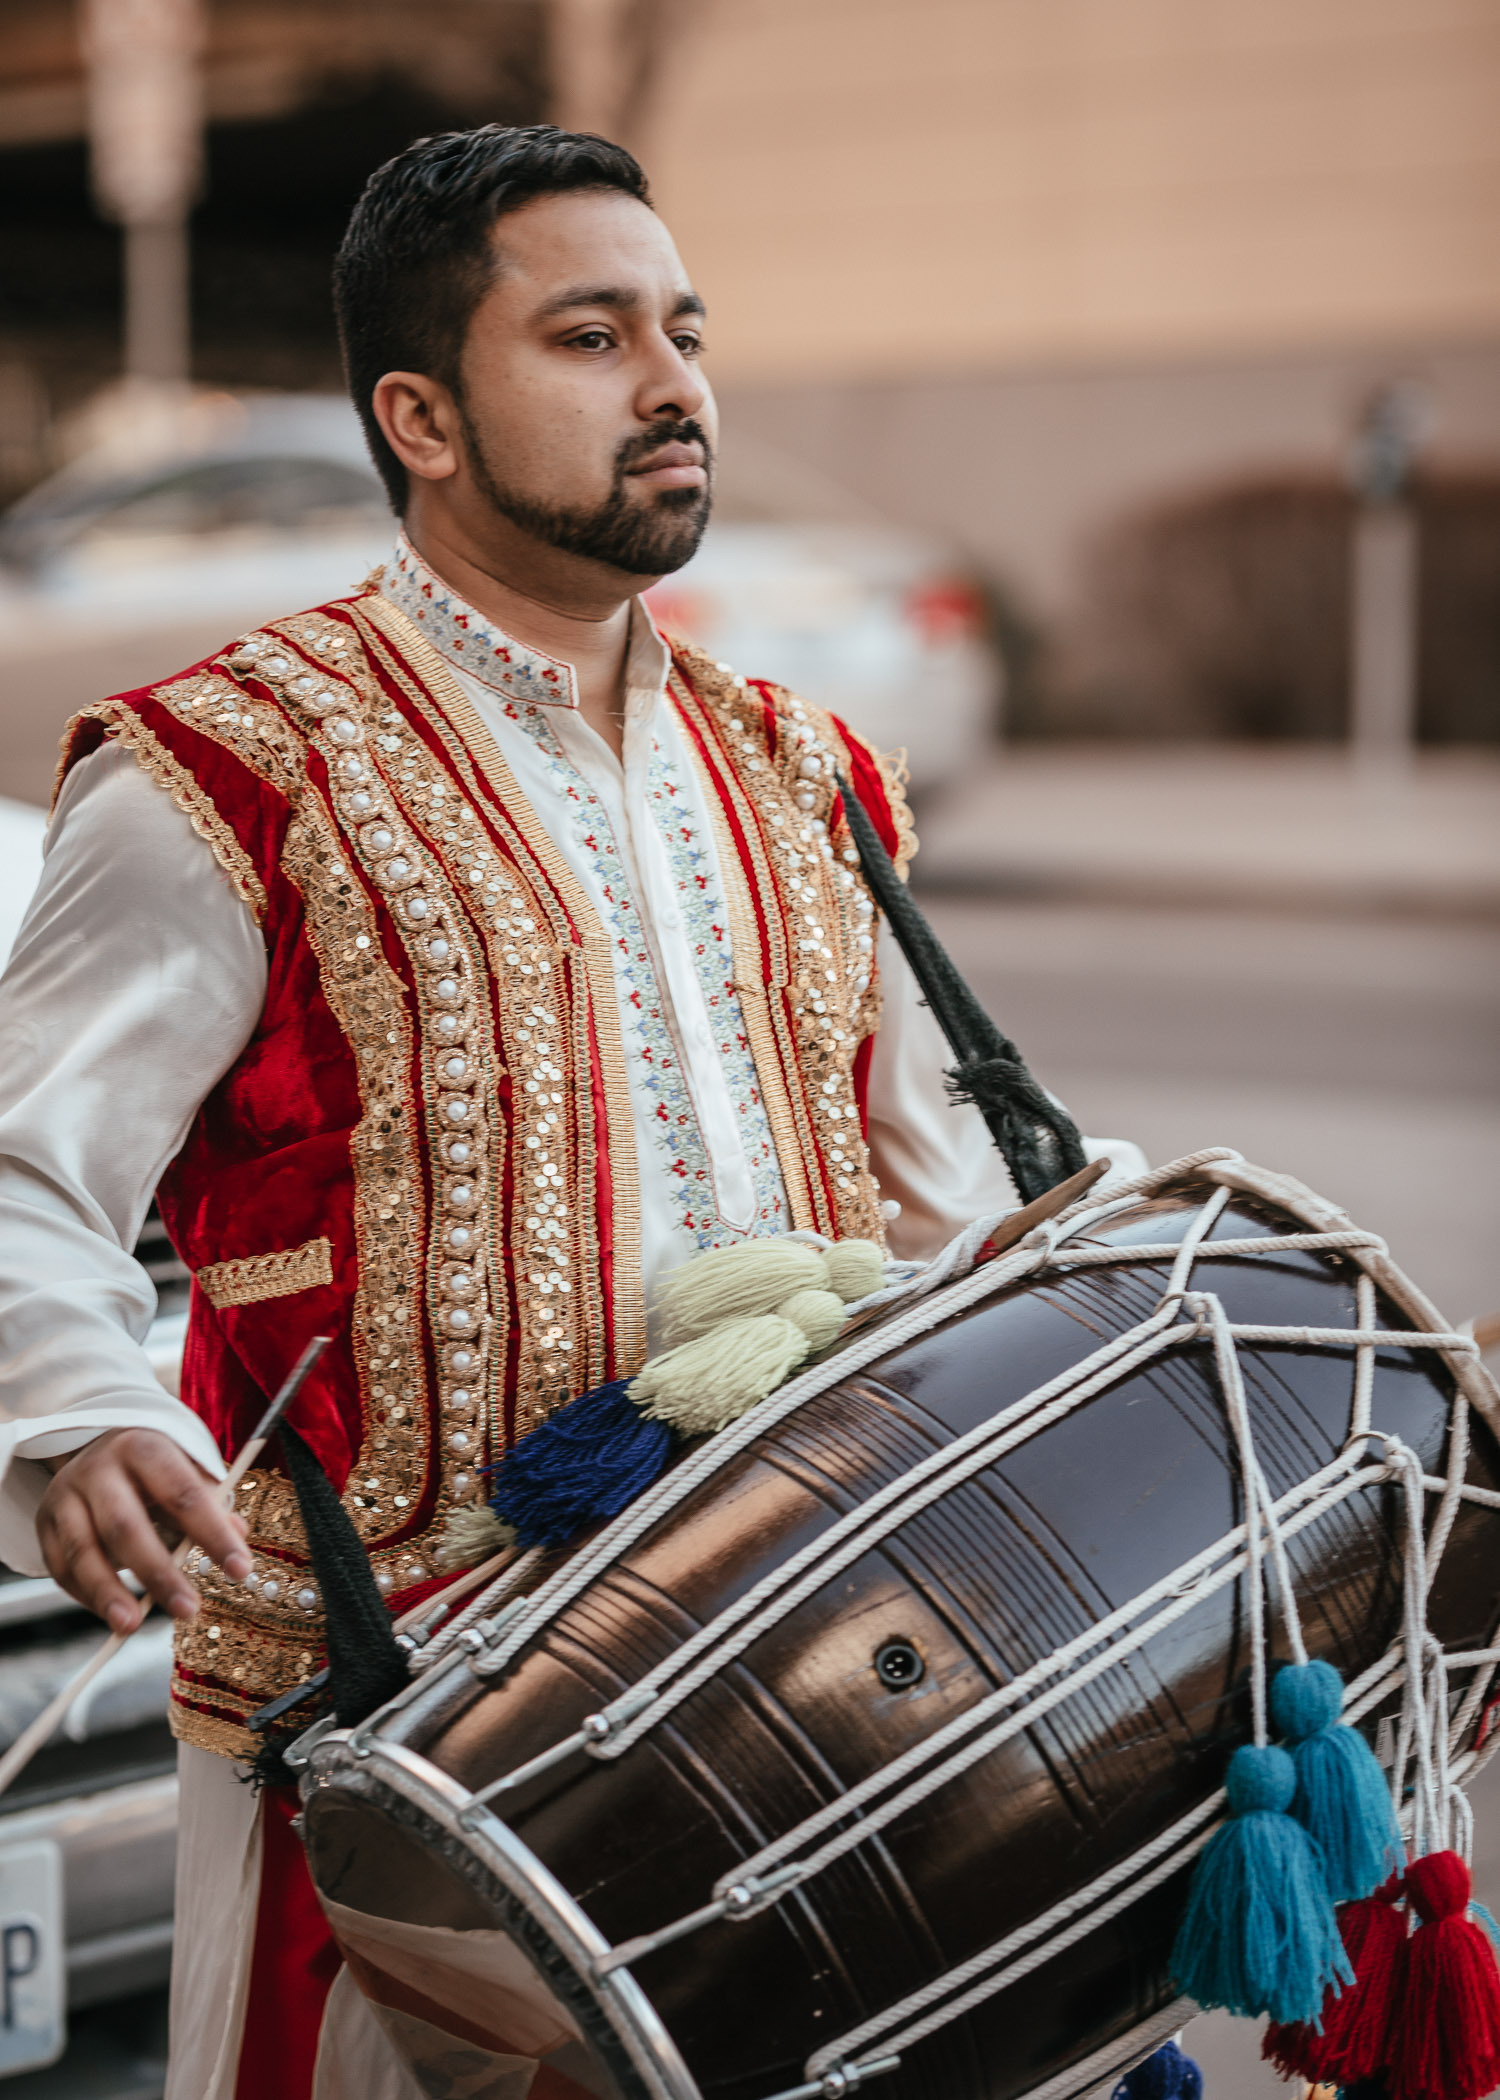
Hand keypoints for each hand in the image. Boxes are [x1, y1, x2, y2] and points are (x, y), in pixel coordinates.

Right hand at [36, 1428, 250, 1633]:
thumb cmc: (153, 1471)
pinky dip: (86, 1596)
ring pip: (82, 1550)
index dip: (212, 1533)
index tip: (241, 1571)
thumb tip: (237, 1536)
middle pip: (125, 1525)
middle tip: (187, 1611)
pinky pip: (61, 1568)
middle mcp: (99, 1469)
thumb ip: (210, 1504)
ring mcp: (65, 1495)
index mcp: (145, 1448)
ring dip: (108, 1593)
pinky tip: (112, 1615)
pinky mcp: (44, 1524)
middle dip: (157, 1572)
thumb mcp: (186, 1473)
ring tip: (131, 1626)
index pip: (183, 1493)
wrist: (96, 1448)